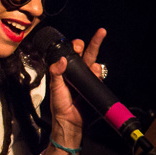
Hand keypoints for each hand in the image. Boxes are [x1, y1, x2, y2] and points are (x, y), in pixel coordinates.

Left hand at [47, 27, 107, 144]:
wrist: (70, 121)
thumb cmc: (60, 105)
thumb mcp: (55, 87)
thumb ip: (56, 73)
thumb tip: (62, 60)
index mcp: (65, 70)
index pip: (71, 53)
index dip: (74, 46)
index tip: (76, 45)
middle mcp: (76, 72)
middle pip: (87, 53)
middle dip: (93, 42)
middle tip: (100, 33)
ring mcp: (86, 79)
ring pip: (94, 62)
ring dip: (95, 59)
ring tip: (91, 66)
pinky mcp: (94, 86)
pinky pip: (99, 76)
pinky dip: (98, 72)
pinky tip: (95, 73)